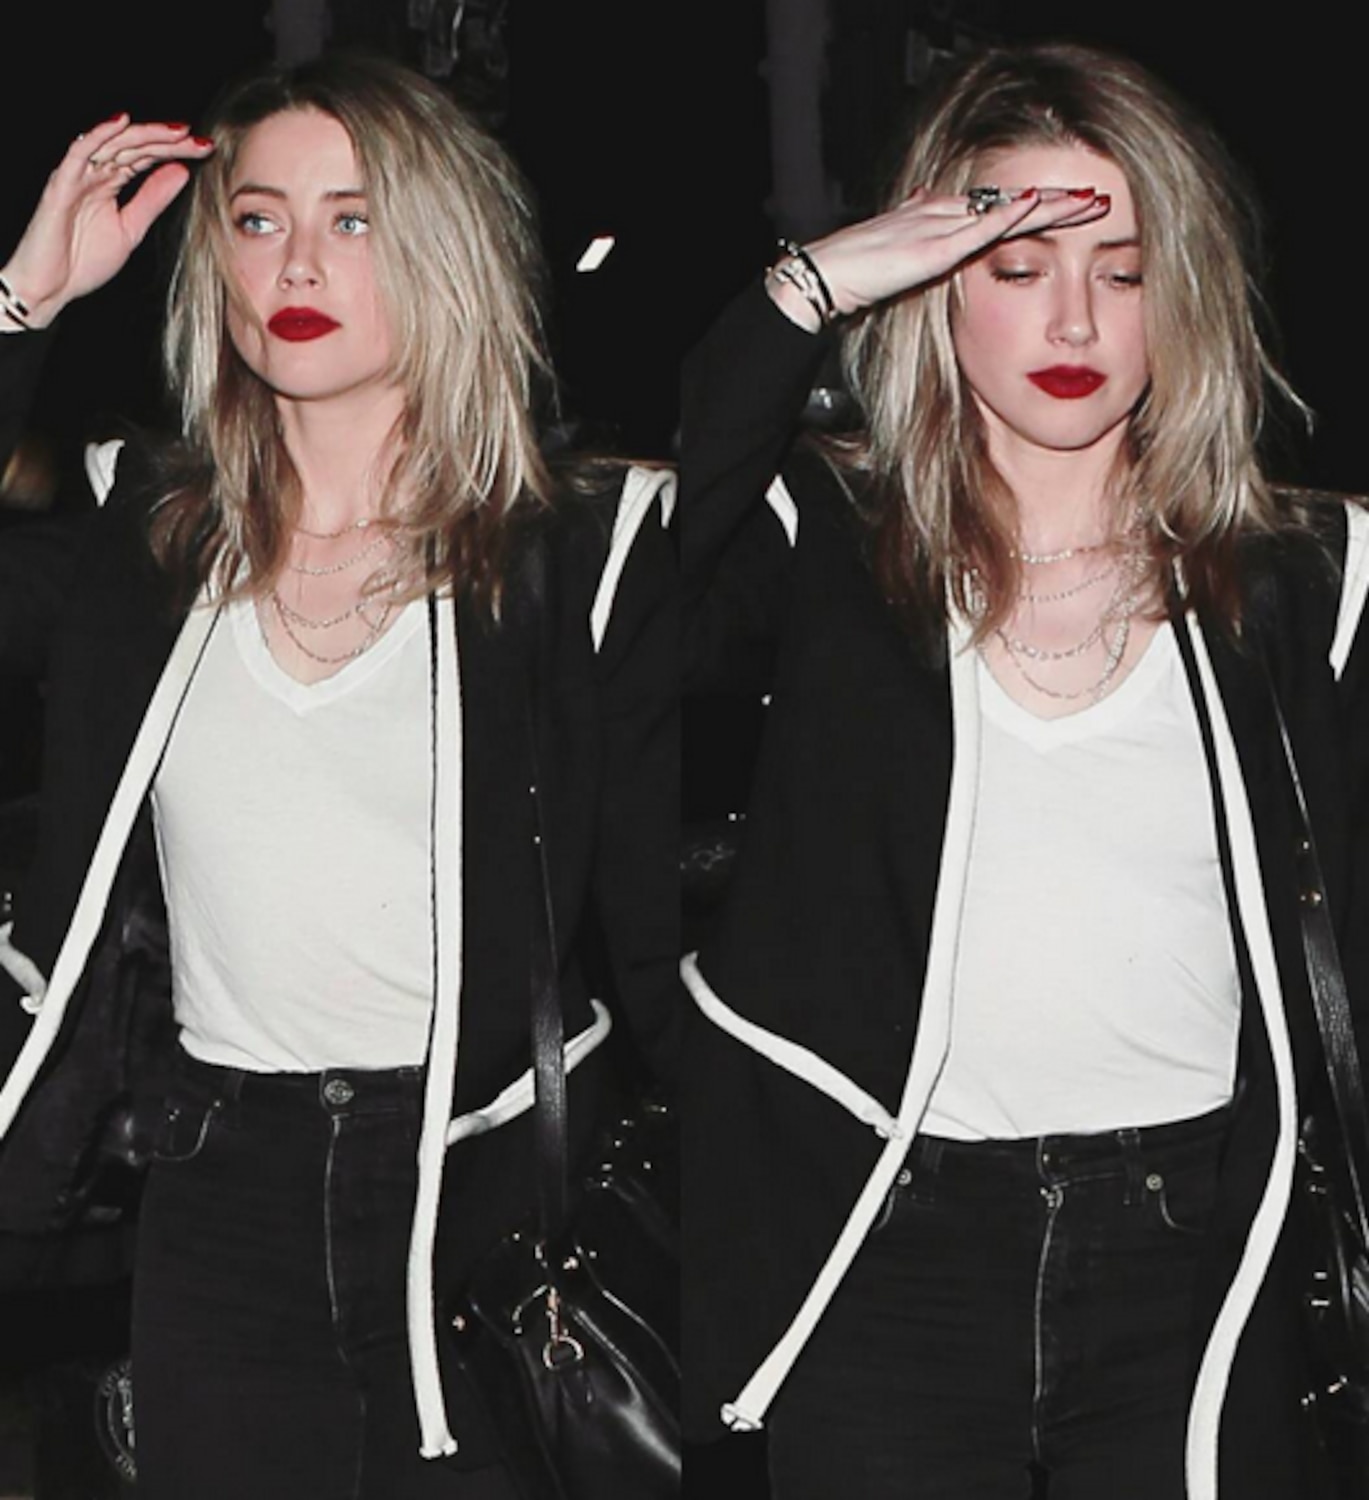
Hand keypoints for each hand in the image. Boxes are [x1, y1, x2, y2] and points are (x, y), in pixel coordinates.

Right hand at [1, 115, 213, 328]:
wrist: (50, 288)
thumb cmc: (82, 261)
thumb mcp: (130, 229)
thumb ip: (152, 200)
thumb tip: (180, 172)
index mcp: (110, 182)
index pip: (146, 156)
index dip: (175, 150)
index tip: (205, 149)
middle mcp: (94, 173)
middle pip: (134, 145)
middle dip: (168, 141)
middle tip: (200, 139)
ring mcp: (77, 175)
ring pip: (113, 142)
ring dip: (146, 134)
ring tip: (177, 131)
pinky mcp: (61, 183)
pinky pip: (80, 151)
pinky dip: (100, 134)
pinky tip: (122, 122)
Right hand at [769, 187, 1110, 331]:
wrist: (825, 277)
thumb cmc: (854, 274)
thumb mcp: (895, 254)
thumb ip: (917, 237)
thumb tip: (929, 208)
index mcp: (938, 221)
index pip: (997, 210)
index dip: (1037, 208)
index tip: (1071, 208)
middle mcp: (944, 215)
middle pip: (1012, 205)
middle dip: (1056, 203)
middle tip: (1098, 198)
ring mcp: (940, 227)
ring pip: (1005, 211)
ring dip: (1048, 207)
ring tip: (1086, 201)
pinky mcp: (932, 246)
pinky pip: (977, 228)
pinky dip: (1008, 216)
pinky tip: (1035, 206)